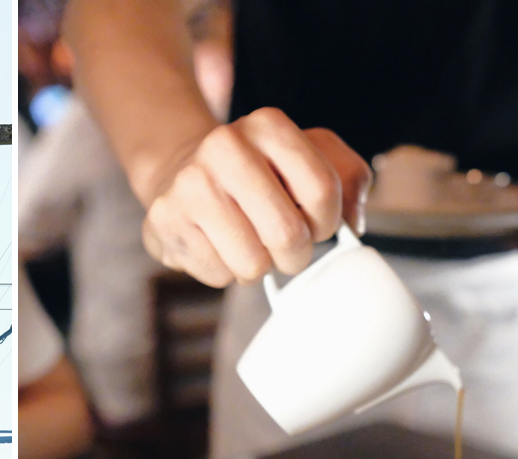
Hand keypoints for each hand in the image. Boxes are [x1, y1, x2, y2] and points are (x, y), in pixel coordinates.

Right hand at [140, 108, 371, 286]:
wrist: (182, 172)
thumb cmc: (257, 173)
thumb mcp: (311, 157)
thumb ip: (349, 179)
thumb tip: (352, 223)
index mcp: (268, 125)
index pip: (323, 191)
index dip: (326, 222)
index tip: (315, 224)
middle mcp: (224, 147)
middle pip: (287, 234)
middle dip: (294, 254)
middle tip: (285, 247)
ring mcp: (189, 185)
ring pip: (252, 264)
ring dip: (257, 266)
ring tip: (247, 244)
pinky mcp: (165, 220)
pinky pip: (218, 275)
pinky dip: (224, 271)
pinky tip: (216, 245)